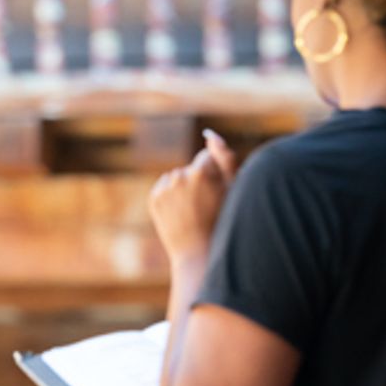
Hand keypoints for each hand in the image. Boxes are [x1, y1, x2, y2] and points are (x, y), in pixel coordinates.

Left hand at [149, 129, 235, 262]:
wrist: (198, 252)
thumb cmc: (223, 219)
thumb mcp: (232, 188)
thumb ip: (224, 157)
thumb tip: (209, 133)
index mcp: (200, 172)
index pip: (207, 157)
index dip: (214, 174)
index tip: (216, 193)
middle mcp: (179, 177)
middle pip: (191, 168)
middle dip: (199, 181)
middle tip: (205, 206)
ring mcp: (164, 188)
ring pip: (178, 177)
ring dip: (185, 188)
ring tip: (193, 210)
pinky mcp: (154, 198)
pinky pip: (165, 187)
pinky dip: (172, 196)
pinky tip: (181, 212)